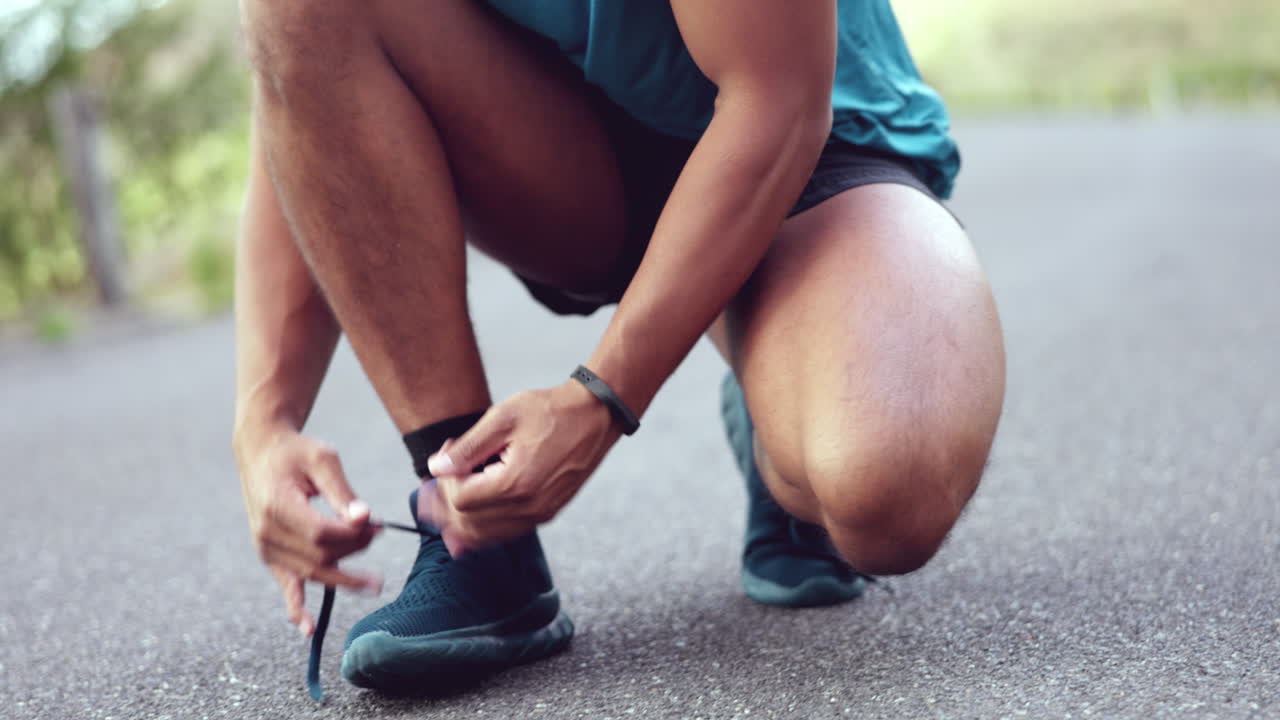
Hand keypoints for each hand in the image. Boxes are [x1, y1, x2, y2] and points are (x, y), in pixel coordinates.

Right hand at [235, 426, 381, 635]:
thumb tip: (366, 518)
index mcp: (277, 505)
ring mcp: (266, 548)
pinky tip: (309, 628)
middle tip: (379, 534)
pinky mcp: (270, 556)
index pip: (322, 534)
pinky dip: (297, 608)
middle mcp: (266, 532)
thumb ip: (343, 491)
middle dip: (355, 550)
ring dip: (344, 577)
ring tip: (373, 580)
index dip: (354, 535)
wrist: (262, 453)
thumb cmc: (296, 452)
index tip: (378, 525)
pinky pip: (286, 586)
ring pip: (311, 573)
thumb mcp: (323, 459)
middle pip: (320, 556)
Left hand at [421, 380, 620, 554]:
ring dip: (459, 523)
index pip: (461, 499)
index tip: (446, 455)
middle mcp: (530, 507)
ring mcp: (541, 514)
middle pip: (470, 523)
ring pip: (486, 536)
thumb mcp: (503, 417)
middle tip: (432, 486)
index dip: (444, 482)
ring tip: (440, 507)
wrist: (595, 415)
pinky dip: (482, 530)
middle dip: (444, 506)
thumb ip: (467, 447)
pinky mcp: (547, 513)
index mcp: (517, 482)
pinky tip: (465, 527)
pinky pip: (506, 533)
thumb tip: (435, 468)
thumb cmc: (550, 410)